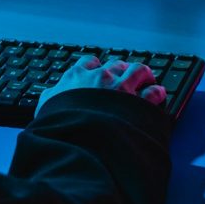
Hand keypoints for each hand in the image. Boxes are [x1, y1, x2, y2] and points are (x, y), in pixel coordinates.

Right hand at [36, 56, 165, 114]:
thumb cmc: (59, 126)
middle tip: (124, 76)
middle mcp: (102, 78)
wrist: (79, 141)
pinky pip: (153, 93)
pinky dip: (157, 93)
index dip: (94, 67)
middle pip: (116, 65)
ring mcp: (122, 89)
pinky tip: (159, 95)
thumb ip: (49, 99)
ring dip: (143, 74)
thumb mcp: (45, 110)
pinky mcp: (139, 104)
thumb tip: (49, 97)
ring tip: (147, 78)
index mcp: (77, 76)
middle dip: (121, 70)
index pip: (88, 62)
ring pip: (138, 71)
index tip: (97, 70)